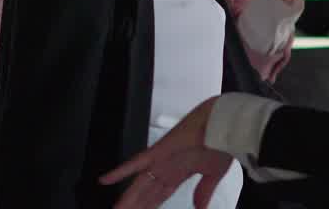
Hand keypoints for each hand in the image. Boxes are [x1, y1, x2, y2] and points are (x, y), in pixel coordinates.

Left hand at [101, 97, 229, 208]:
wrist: (224, 128)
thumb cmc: (221, 145)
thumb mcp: (214, 174)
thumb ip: (204, 191)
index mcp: (180, 173)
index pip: (160, 195)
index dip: (150, 206)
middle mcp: (167, 168)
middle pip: (147, 194)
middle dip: (137, 206)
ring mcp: (160, 161)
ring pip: (138, 185)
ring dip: (127, 199)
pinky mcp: (156, 153)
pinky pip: (133, 164)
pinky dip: (119, 172)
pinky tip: (104, 181)